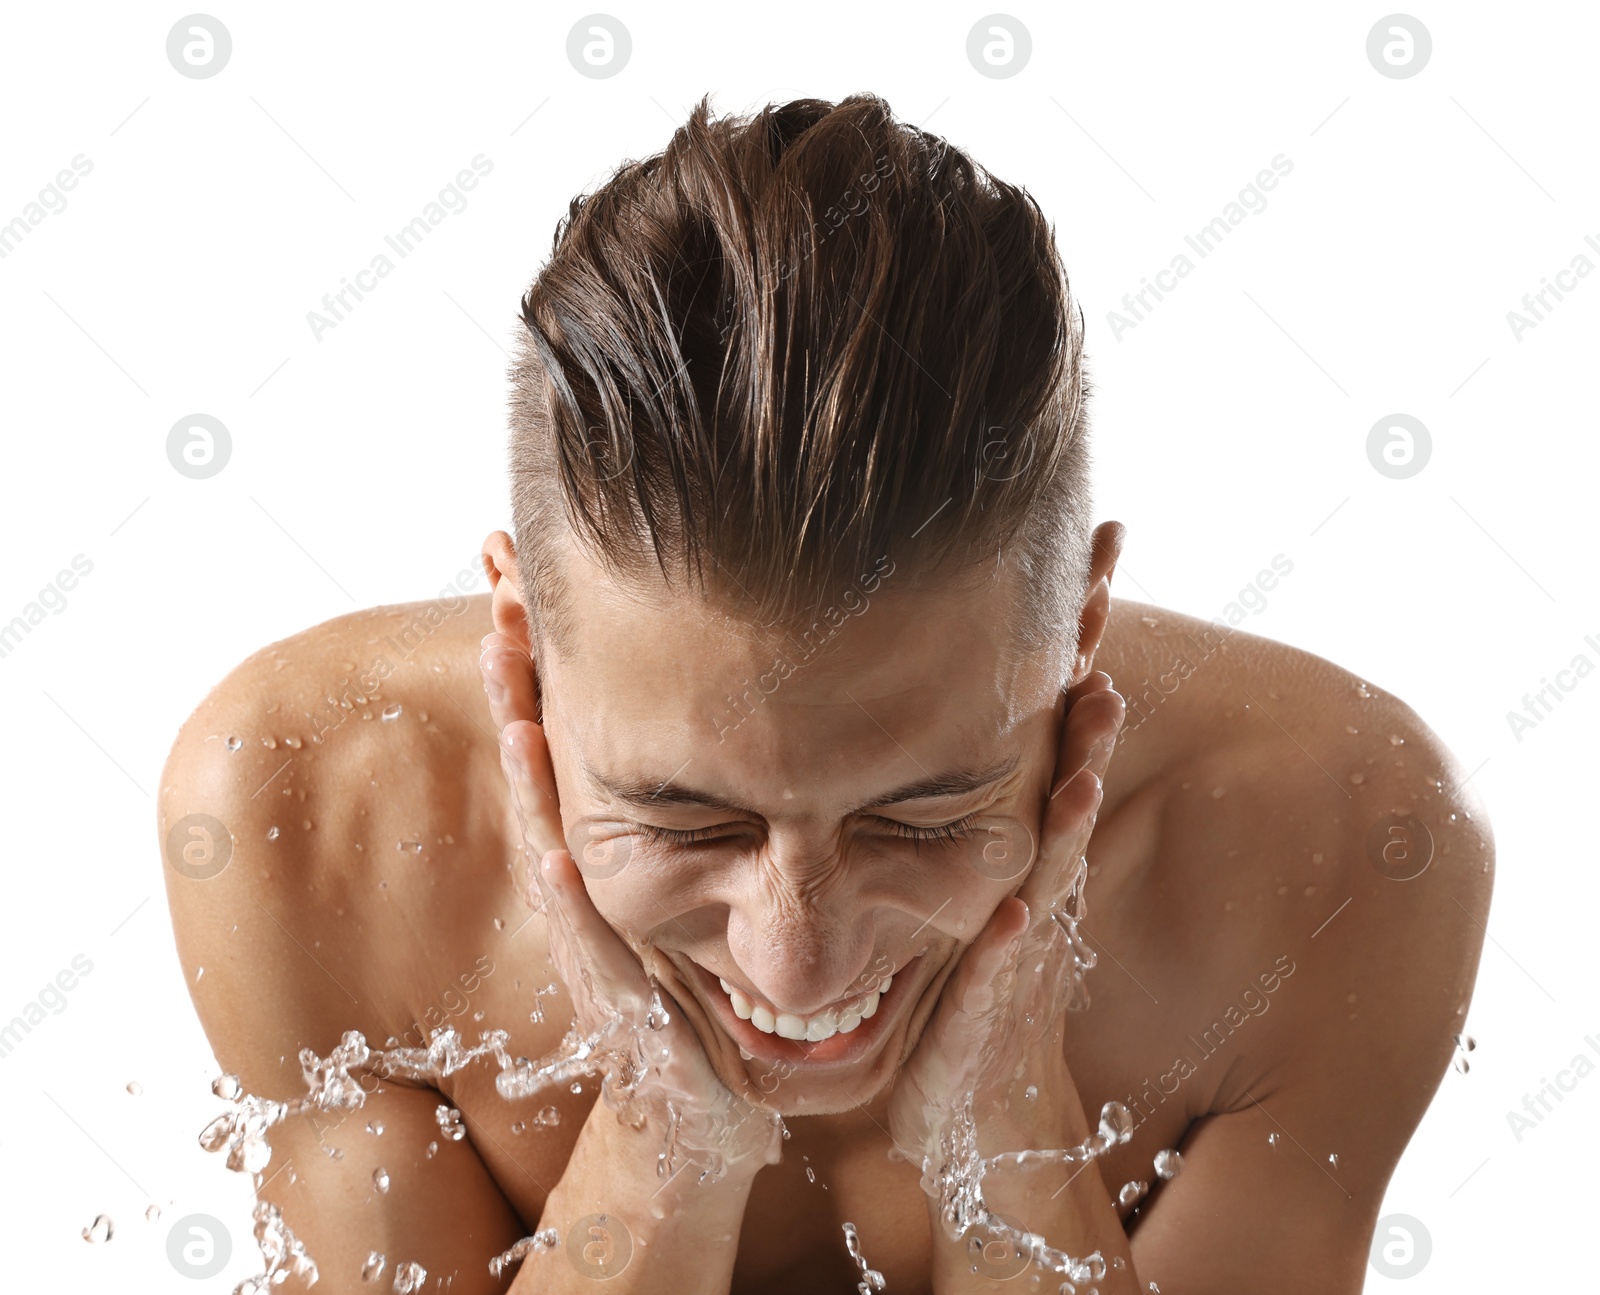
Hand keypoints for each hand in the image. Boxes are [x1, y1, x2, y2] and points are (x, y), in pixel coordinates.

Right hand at [479, 634, 784, 1183]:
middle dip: (519, 700)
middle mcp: (589, 907)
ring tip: (516, 710)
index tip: (525, 597)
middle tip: (498, 615)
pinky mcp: (627, 1026)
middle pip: (544, 786)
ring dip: (531, 786)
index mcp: (610, 871)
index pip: (569, 757)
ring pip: (554, 858)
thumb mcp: (697, 899)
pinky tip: (553, 862)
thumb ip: (703, 826)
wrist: (701, 1135)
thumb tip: (731, 735)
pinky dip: (572, 913)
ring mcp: (598, 963)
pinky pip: (595, 961)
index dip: (544, 680)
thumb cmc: (702, 1010)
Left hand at [887, 670, 1125, 1205]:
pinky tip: (1013, 919)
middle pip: (1065, 829)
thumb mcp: (987, 916)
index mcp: (1029, 888)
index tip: (1089, 653)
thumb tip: (970, 767)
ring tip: (1081, 782)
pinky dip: (1003, 955)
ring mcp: (1011, 976)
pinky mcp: (974, 1033)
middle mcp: (1032, 923)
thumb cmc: (978, 1012)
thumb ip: (991, 849)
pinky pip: (991, 989)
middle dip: (1087, 757)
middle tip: (1105, 686)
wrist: (977, 1128)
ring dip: (1065, 841)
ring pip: (1044, 897)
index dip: (1073, 728)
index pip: (1055, 793)